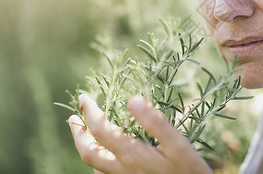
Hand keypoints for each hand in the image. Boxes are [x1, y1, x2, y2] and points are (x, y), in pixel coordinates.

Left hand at [69, 94, 212, 173]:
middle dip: (77, 133)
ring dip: (85, 146)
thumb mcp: (178, 144)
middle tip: (74, 116)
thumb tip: (133, 100)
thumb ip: (156, 122)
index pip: (100, 129)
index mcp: (132, 155)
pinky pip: (104, 173)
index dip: (89, 111)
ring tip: (85, 130)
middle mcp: (122, 170)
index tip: (84, 97)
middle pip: (87, 152)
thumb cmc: (189, 170)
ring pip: (93, 165)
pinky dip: (97, 160)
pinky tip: (104, 152)